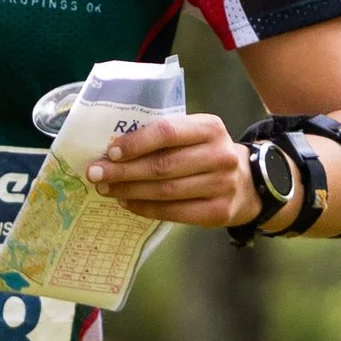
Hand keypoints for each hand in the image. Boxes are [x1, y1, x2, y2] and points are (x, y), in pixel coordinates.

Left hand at [86, 112, 258, 232]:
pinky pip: (173, 212)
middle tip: (95, 174)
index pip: (167, 132)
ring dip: (129, 191)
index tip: (110, 152)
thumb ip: (163, 138)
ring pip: (165, 191)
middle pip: (163, 165)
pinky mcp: (218, 212)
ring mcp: (222, 186)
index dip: (136, 143)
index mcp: (210, 127)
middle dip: (123, 171)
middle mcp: (220, 155)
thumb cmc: (204, 153)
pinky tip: (127, 203)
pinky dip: (145, 208)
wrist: (245, 182)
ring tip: (106, 189)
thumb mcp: (193, 135)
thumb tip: (112, 151)